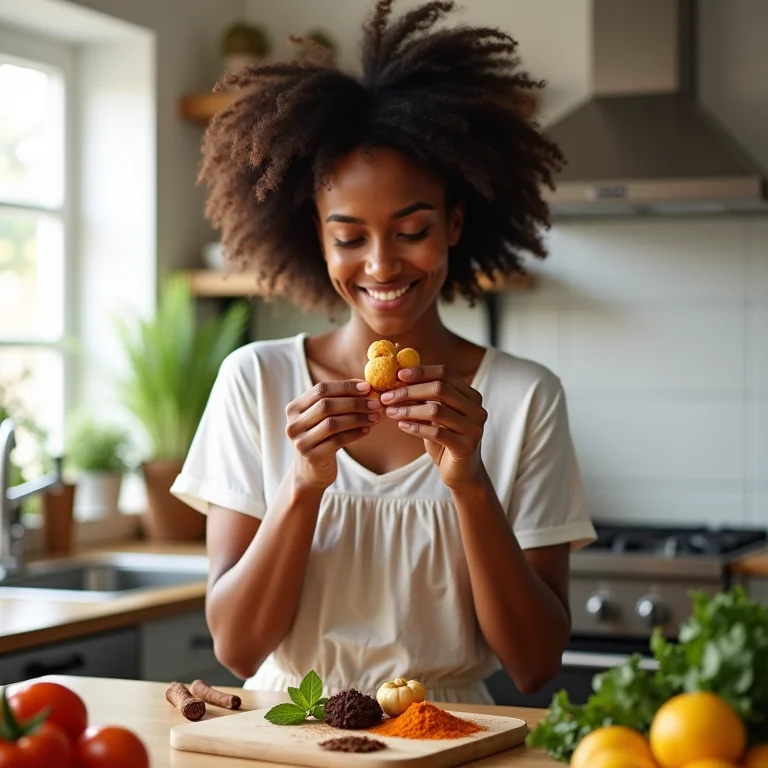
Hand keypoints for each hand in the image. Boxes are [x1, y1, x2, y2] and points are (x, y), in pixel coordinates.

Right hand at [285, 380, 380, 489]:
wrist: (310, 472)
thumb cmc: (322, 438)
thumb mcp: (323, 418)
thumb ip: (338, 401)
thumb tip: (366, 386)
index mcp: (294, 408)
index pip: (321, 389)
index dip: (345, 386)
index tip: (367, 387)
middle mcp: (294, 424)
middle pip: (326, 405)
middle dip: (354, 403)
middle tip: (375, 403)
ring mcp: (301, 441)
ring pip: (333, 423)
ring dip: (357, 418)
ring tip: (375, 416)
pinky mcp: (312, 456)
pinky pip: (338, 441)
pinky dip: (355, 433)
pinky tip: (367, 430)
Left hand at [380, 365, 486, 488]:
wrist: (461, 473)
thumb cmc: (445, 439)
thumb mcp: (437, 415)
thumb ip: (425, 398)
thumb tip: (397, 380)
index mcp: (471, 396)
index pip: (446, 374)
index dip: (422, 372)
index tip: (399, 375)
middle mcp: (477, 409)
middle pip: (440, 389)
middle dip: (410, 391)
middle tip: (387, 397)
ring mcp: (474, 428)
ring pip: (437, 410)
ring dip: (409, 409)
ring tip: (390, 412)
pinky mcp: (466, 447)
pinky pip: (437, 433)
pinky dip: (416, 427)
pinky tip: (402, 426)